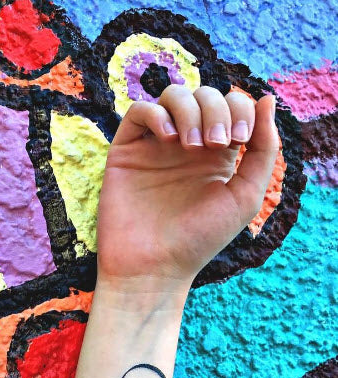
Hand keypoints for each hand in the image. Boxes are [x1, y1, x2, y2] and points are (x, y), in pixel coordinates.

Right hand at [97, 85, 278, 294]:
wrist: (154, 267)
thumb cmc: (199, 239)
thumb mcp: (245, 196)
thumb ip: (262, 149)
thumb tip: (267, 99)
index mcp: (215, 153)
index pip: (231, 105)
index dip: (240, 109)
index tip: (240, 139)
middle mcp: (185, 145)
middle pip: (203, 95)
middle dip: (216, 110)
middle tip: (216, 145)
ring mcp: (154, 146)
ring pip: (172, 95)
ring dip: (189, 110)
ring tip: (191, 144)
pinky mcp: (126, 152)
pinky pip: (138, 111)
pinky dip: (156, 114)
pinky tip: (168, 139)